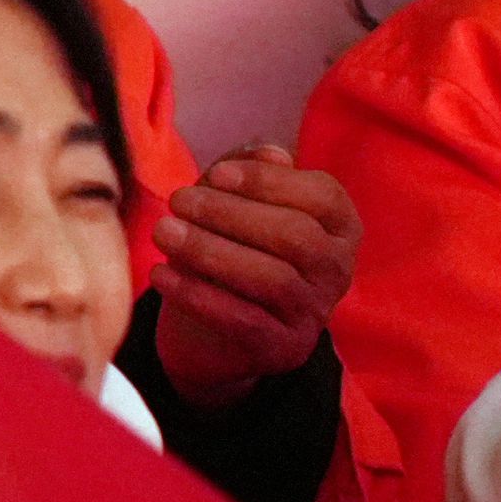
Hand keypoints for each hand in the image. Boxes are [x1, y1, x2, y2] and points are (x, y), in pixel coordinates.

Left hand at [151, 146, 358, 405]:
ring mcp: (314, 313)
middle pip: (296, 236)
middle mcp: (337, 270)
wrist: (212, 330)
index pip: (324, 197)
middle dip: (232, 214)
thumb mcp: (236, 206)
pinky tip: (161, 273)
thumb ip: (247, 173)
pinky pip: (244, 321)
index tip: (215, 174)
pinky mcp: (283, 348)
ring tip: (164, 232)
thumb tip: (271, 153)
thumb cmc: (230, 248)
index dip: (269, 182)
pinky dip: (198, 295)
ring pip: (273, 279)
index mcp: (339, 227)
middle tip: (178, 201)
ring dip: (211, 252)